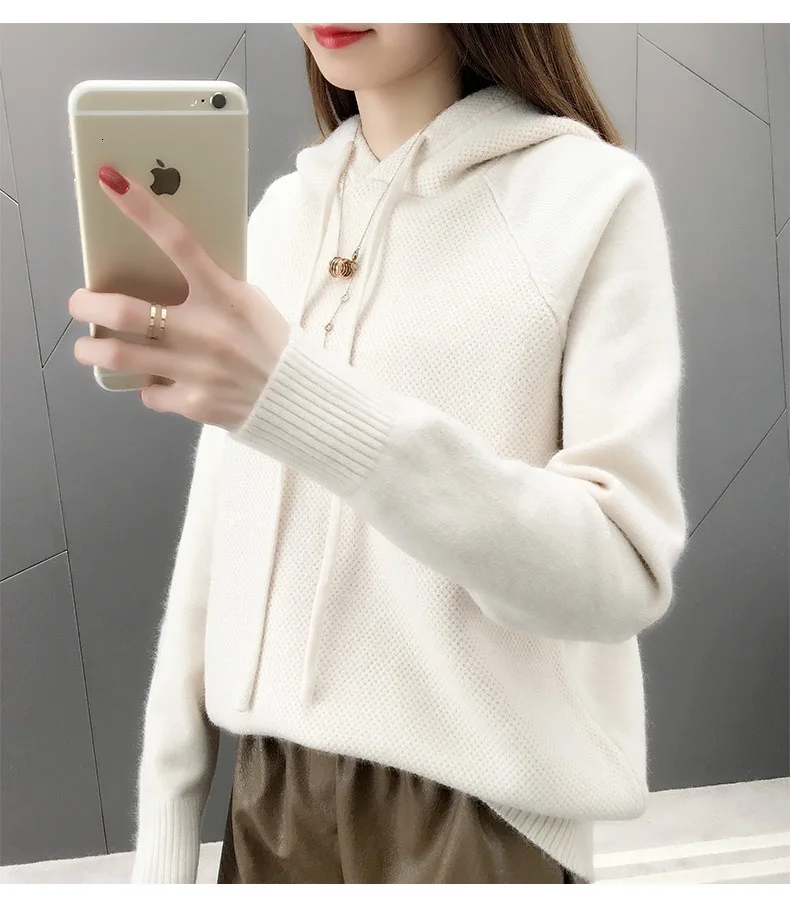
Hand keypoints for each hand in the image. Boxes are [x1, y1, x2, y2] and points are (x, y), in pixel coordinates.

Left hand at [69, 165, 290, 430]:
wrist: (298, 399)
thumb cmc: (270, 343)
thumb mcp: (249, 302)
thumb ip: (211, 287)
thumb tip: (160, 269)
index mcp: (225, 295)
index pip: (179, 242)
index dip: (141, 209)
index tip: (109, 181)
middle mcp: (205, 330)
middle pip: (124, 310)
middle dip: (86, 303)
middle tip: (78, 302)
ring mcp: (196, 369)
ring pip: (119, 355)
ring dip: (91, 348)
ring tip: (88, 346)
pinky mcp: (194, 402)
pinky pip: (150, 393)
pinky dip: (147, 386)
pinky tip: (155, 381)